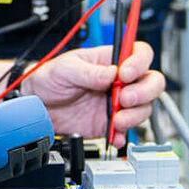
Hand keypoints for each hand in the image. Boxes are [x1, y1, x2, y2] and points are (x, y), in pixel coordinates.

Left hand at [21, 41, 164, 147]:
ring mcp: (116, 103)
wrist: (38, 105)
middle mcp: (118, 81)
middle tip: (124, 98)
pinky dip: (124, 135)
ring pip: (144, 108)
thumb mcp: (65, 68)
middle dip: (144, 91)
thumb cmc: (49, 79)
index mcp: (108, 60)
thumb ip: (88, 71)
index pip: (138, 53)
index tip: (125, 74)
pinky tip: (114, 134)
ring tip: (115, 119)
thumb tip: (111, 73)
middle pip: (151, 82)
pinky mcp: (110, 122)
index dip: (139, 62)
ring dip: (134, 115)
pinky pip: (128, 131)